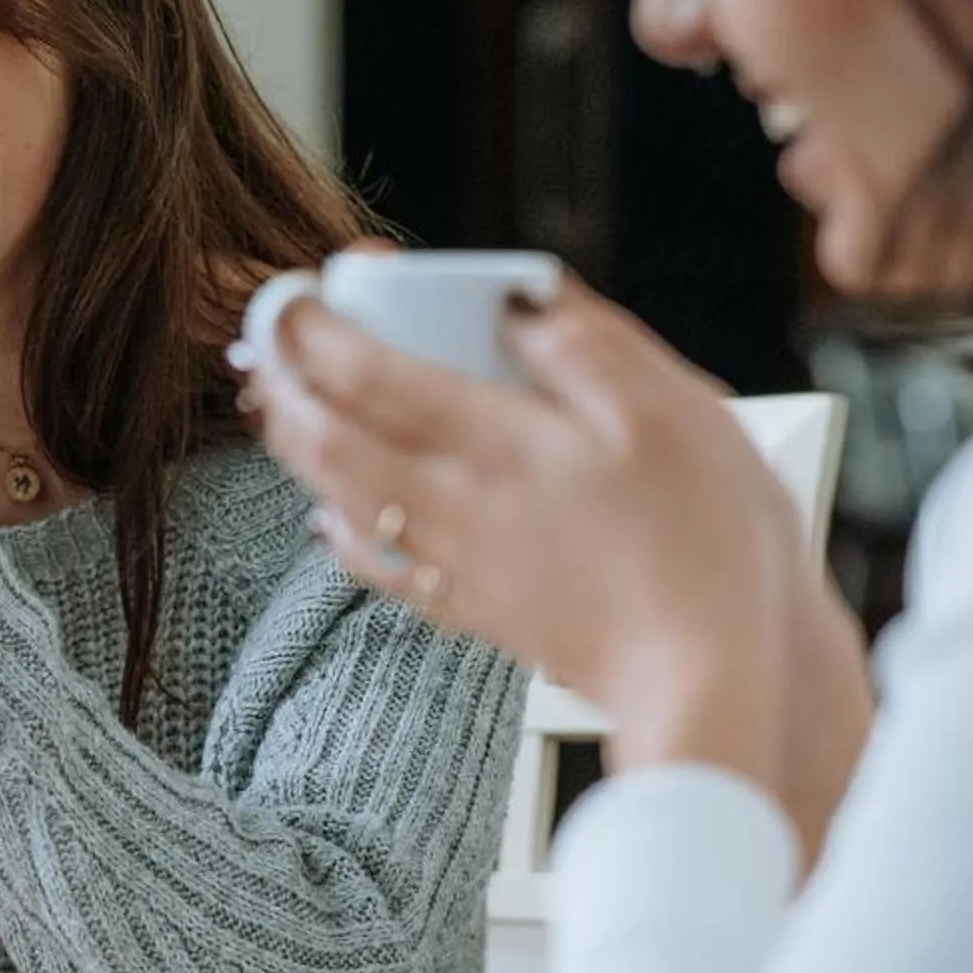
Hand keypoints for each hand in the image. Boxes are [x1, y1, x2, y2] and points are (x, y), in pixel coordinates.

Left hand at [247, 281, 869, 838]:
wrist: (708, 679)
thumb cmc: (701, 540)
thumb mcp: (668, 409)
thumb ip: (583, 346)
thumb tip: (518, 304)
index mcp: (495, 443)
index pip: (368, 374)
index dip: (314, 329)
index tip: (291, 293)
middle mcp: (455, 504)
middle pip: (327, 441)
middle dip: (284, 387)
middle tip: (265, 345)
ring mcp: (459, 566)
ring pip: (340, 501)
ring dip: (299, 450)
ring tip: (283, 411)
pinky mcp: (479, 613)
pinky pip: (380, 568)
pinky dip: (342, 532)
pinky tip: (334, 521)